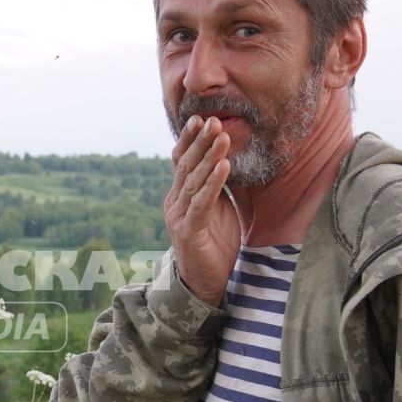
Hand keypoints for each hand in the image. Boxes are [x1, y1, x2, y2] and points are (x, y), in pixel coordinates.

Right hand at [163, 116, 240, 308]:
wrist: (204, 283)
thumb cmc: (214, 244)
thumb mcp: (218, 208)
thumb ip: (217, 186)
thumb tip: (227, 158)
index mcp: (180, 195)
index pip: (182, 161)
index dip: (190, 139)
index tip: (201, 118)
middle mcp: (174, 202)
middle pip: (186, 166)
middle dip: (200, 141)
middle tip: (212, 119)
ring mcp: (178, 216)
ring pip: (194, 181)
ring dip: (210, 157)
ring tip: (222, 137)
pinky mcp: (188, 232)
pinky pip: (202, 203)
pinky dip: (213, 183)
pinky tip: (224, 167)